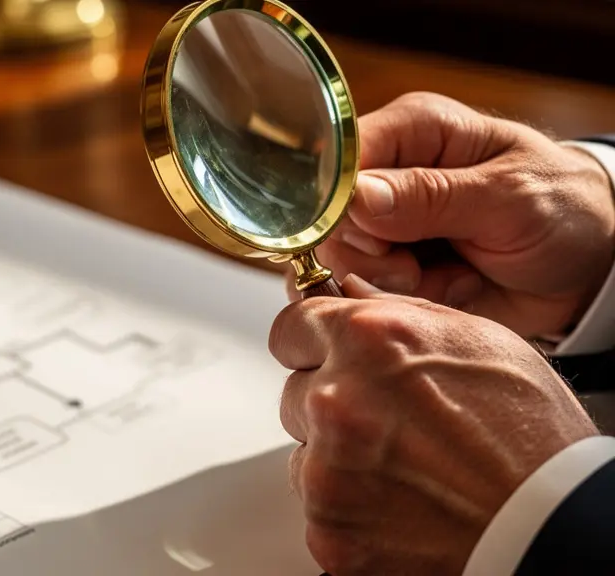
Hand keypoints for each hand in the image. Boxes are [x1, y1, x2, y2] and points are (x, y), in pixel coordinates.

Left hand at [271, 274, 598, 574]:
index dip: (311, 343)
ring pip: (304, 451)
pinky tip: (401, 502)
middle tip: (388, 421)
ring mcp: (326, 470)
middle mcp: (335, 399)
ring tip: (405, 465)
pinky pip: (317, 506)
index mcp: (366, 339)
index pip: (290, 327)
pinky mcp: (327, 529)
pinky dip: (349, 508)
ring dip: (337, 456)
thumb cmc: (531, 435)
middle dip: (330, 402)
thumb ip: (396, 313)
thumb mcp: (477, 340)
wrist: (551, 526)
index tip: (323, 355)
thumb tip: (350, 293)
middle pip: (295, 391)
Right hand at [289, 92, 614, 339]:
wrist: (588, 269)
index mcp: (413, 132)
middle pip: (328, 219)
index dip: (341, 204)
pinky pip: (364, 295)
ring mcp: (387, 227)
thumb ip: (433, 196)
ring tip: (446, 278)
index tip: (377, 240)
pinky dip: (402, 304)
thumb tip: (359, 197)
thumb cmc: (563, 209)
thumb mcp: (511, 197)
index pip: (338, 159)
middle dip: (371, 256)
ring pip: (340, 263)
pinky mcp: (392, 270)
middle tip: (419, 267)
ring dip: (391, 284)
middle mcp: (388, 175)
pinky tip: (446, 290)